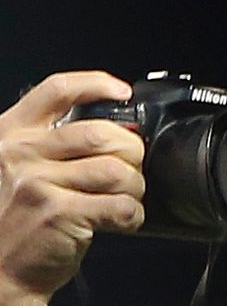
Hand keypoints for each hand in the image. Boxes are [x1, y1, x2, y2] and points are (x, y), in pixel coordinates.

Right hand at [0, 72, 145, 305]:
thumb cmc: (15, 220)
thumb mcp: (17, 168)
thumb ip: (50, 144)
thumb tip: (113, 128)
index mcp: (11, 134)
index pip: (56, 90)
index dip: (96, 84)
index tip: (122, 93)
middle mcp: (20, 154)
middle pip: (102, 133)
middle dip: (131, 151)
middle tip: (131, 169)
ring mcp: (38, 184)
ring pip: (117, 170)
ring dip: (134, 187)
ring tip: (125, 198)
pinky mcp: (58, 214)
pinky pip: (120, 206)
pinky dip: (133, 215)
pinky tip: (122, 221)